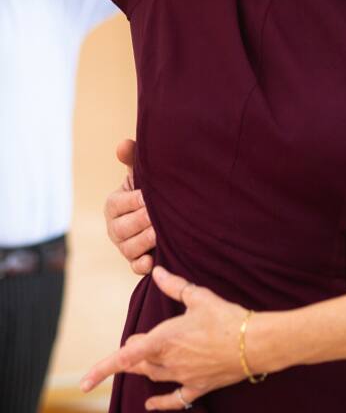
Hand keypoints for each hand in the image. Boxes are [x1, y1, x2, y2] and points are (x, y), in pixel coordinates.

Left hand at [80, 266, 264, 409]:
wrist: (254, 343)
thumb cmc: (226, 317)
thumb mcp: (199, 297)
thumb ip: (175, 286)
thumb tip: (156, 272)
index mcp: (165, 339)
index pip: (127, 355)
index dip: (103, 368)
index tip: (85, 382)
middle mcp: (169, 361)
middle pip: (140, 362)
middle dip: (132, 353)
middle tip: (132, 340)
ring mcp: (183, 376)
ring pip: (153, 376)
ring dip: (143, 368)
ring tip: (138, 361)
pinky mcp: (197, 386)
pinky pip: (174, 399)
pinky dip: (160, 401)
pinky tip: (150, 402)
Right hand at [104, 138, 155, 274]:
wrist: (165, 211)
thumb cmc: (150, 188)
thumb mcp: (142, 173)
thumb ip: (132, 158)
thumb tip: (123, 144)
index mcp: (113, 205)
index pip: (118, 205)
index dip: (134, 201)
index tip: (149, 196)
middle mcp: (114, 227)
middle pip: (122, 229)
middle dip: (141, 222)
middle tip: (158, 216)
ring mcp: (124, 246)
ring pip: (128, 248)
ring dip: (145, 241)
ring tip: (161, 233)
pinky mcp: (135, 261)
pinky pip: (135, 268)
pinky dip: (143, 265)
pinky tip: (154, 261)